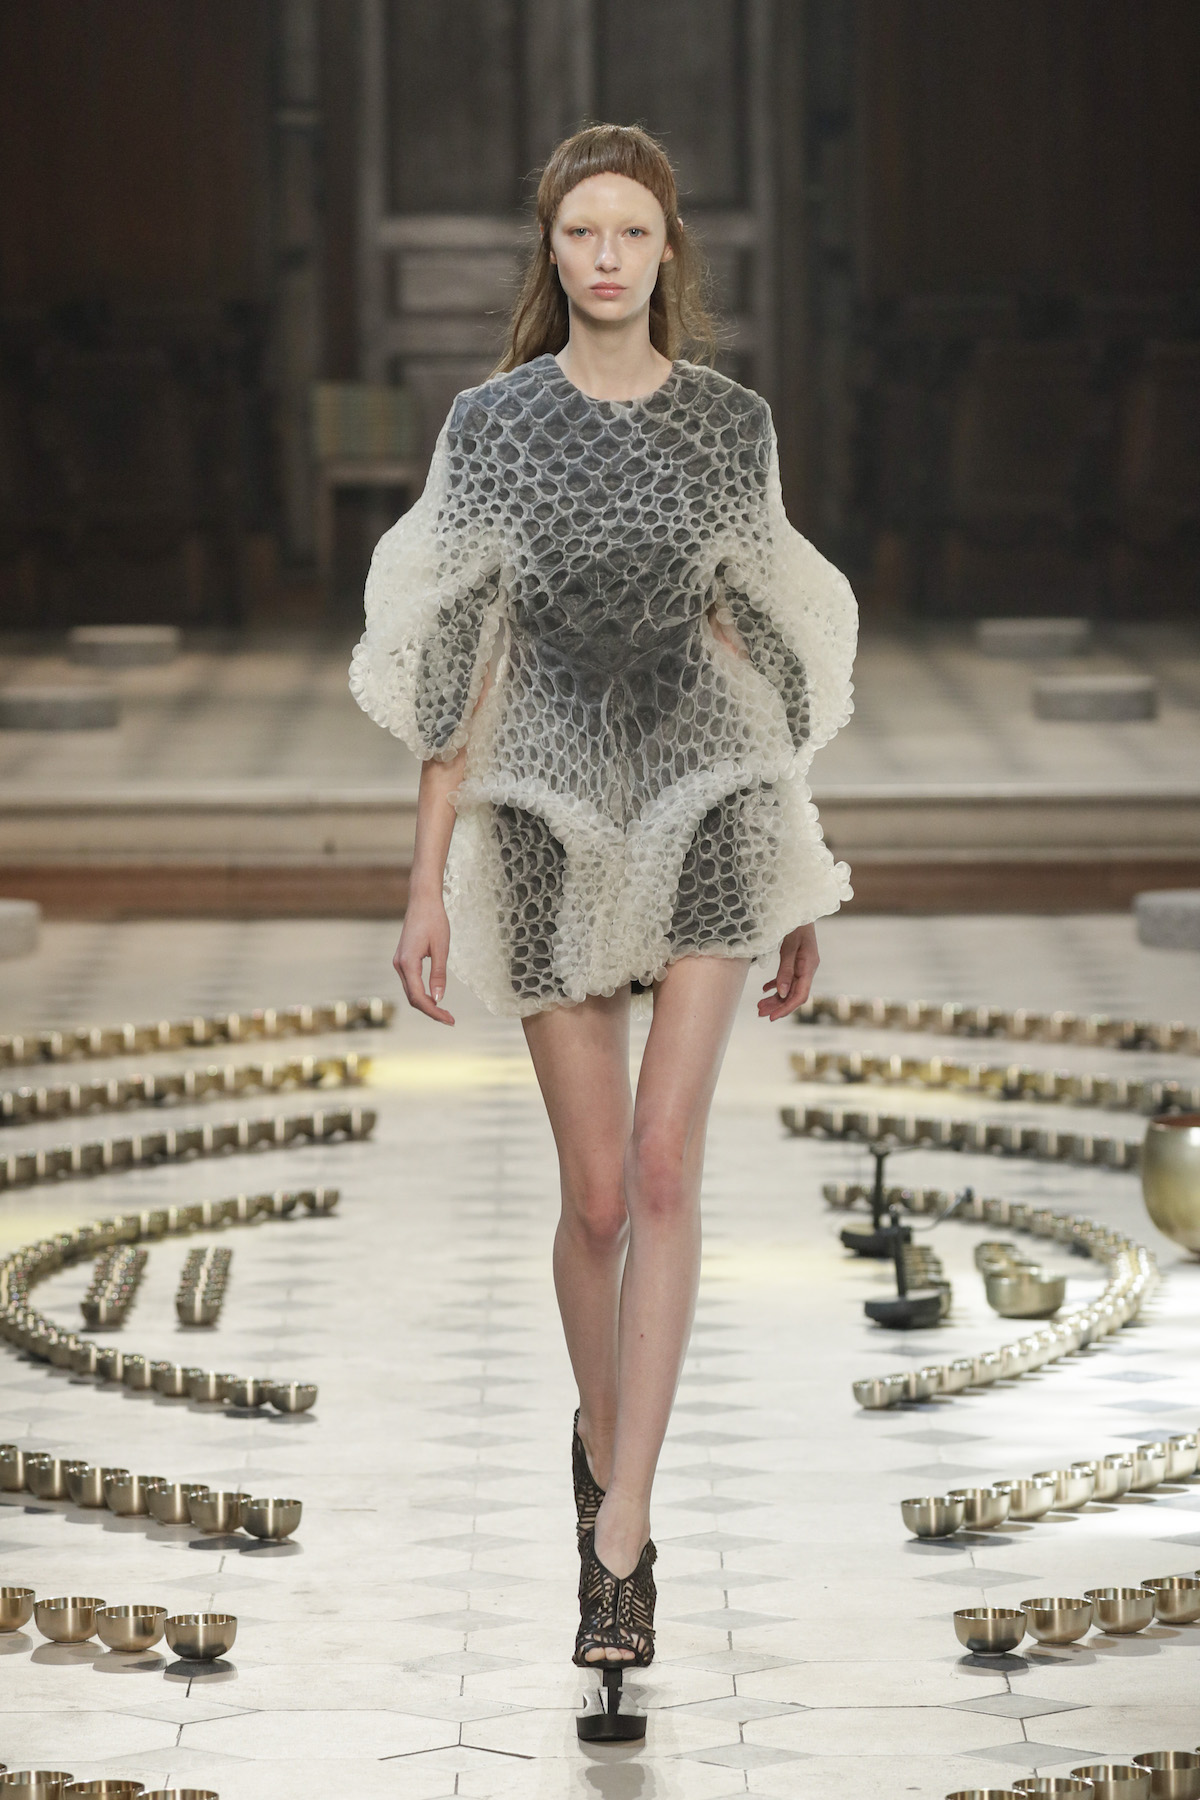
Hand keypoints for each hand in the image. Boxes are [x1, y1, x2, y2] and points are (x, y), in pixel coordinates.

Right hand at [394, 893, 454, 1024]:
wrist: (422, 901)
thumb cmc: (434, 921)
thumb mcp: (442, 948)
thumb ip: (439, 975)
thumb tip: (438, 998)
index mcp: (408, 963)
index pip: (419, 997)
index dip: (434, 1011)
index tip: (449, 1020)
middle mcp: (399, 965)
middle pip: (413, 997)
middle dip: (431, 1011)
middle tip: (450, 1020)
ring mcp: (399, 962)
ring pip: (411, 991)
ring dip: (426, 1004)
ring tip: (444, 1012)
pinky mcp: (403, 959)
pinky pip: (410, 982)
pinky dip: (421, 993)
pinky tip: (434, 997)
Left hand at [758, 922, 817, 1021]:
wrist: (799, 906)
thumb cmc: (795, 923)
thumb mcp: (789, 946)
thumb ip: (785, 969)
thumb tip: (781, 993)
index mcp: (809, 966)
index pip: (800, 995)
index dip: (786, 1008)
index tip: (771, 1017)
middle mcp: (808, 968)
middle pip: (794, 994)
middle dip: (777, 1005)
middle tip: (760, 1013)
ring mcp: (803, 965)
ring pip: (789, 988)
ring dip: (775, 998)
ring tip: (760, 1005)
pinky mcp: (796, 960)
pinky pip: (787, 978)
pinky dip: (776, 985)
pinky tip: (765, 990)